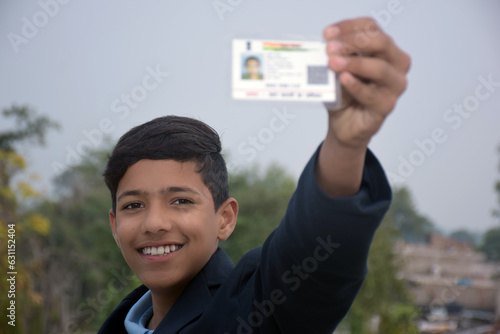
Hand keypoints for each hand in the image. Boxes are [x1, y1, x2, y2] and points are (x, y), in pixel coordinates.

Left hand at [316, 17, 409, 196]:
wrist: (343, 125)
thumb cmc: (344, 93)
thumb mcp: (338, 69)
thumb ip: (338, 57)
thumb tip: (329, 47)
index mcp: (386, 49)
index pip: (371, 28)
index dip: (349, 27)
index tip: (327, 33)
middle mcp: (396, 65)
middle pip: (381, 43)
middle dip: (353, 42)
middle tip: (330, 47)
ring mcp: (394, 86)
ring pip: (379, 68)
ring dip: (354, 63)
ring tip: (333, 63)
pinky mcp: (386, 106)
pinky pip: (372, 94)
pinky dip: (356, 86)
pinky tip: (344, 79)